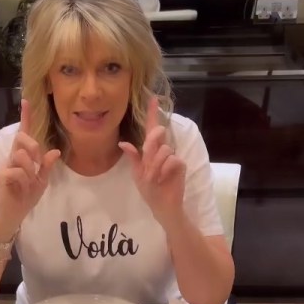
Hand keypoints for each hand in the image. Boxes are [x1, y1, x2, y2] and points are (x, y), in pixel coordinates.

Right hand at [0, 99, 60, 228]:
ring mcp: (6, 165)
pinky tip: (21, 189)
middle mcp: (13, 157)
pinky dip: (24, 181)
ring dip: (30, 171)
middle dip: (34, 148)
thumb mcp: (42, 182)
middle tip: (37, 164)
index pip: (24, 133)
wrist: (14, 214)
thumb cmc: (27, 196)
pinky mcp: (1, 176)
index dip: (26, 118)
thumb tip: (55, 151)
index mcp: (23, 156)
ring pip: (21, 156)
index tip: (27, 101)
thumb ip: (47, 167)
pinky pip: (16, 171)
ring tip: (28, 184)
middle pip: (23, 139)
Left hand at [119, 96, 184, 227]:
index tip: (153, 98)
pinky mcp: (180, 164)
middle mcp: (162, 149)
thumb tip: (123, 142)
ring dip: (155, 166)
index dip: (152, 113)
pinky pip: (172, 160)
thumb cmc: (149, 189)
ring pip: (164, 149)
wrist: (161, 205)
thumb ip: (133, 157)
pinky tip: (163, 179)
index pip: (151, 128)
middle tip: (148, 157)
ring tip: (155, 178)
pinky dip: (164, 171)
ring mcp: (172, 156)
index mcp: (150, 150)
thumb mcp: (137, 173)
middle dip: (152, 142)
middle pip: (156, 133)